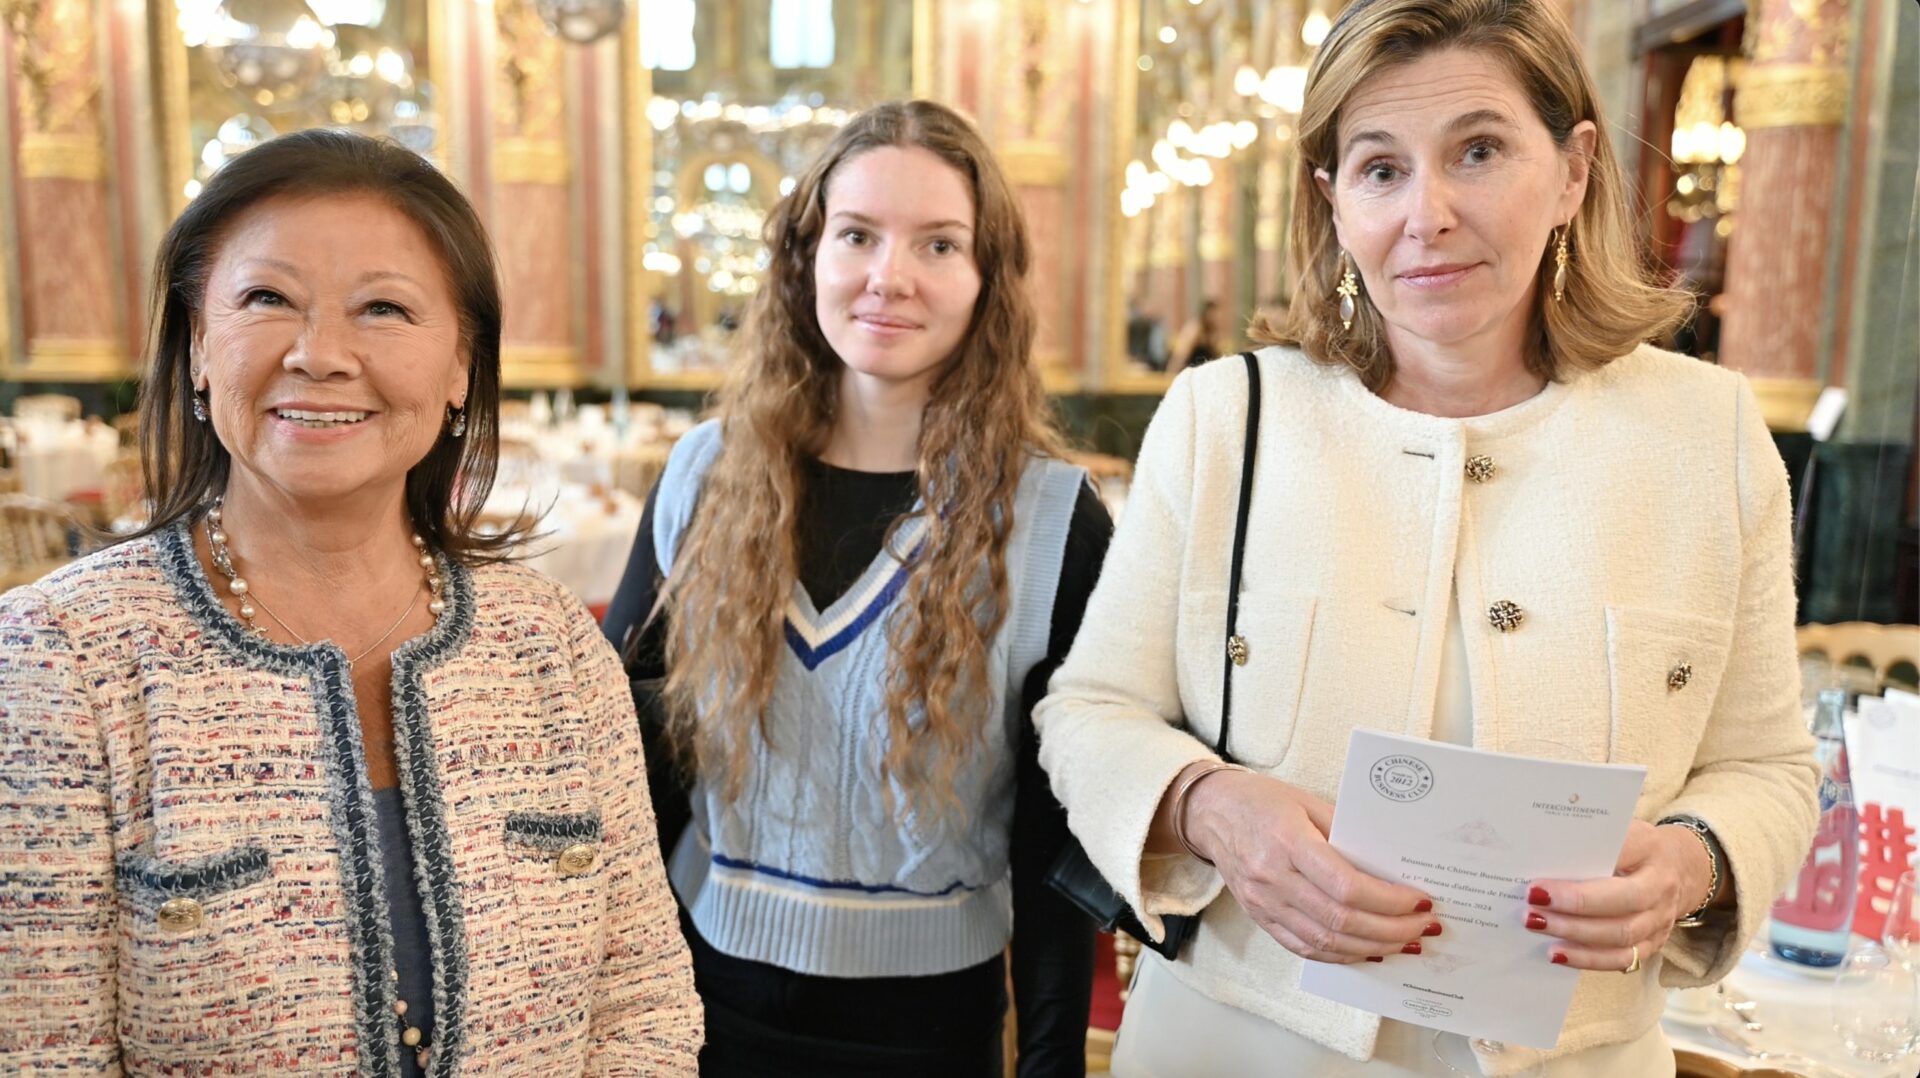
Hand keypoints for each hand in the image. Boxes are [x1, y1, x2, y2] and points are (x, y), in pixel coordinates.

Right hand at [1184, 768, 1436, 964]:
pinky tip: (1367, 951)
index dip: (1389, 900)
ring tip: (1403, 943)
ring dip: (1371, 948)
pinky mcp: (1260, 918)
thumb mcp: (1308, 803)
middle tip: (1422, 927)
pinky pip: (1304, 948)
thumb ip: (1347, 834)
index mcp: (1287, 842)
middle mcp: (1272, 878)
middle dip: (1390, 929)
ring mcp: (1264, 903)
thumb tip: (1391, 869)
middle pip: (1340, 920)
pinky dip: (1341, 955)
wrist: (1211, 812)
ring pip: (1325, 942)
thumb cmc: (1262, 801)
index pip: (1346, 885)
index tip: (1419, 900)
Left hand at [1526, 820, 1713, 971]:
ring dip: (1575, 933)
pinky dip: (1588, 959)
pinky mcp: (1655, 942)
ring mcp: (1661, 918)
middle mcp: (1661, 885)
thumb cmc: (1634, 847)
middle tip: (1533, 902)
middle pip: (1622, 900)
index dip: (1585, 867)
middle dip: (1575, 904)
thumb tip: (1541, 854)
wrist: (1682, 868)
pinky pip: (1623, 958)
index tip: (1543, 878)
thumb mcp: (1619, 832)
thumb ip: (1589, 841)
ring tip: (1538, 925)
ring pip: (1621, 934)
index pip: (1619, 856)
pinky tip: (1558, 954)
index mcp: (1649, 847)